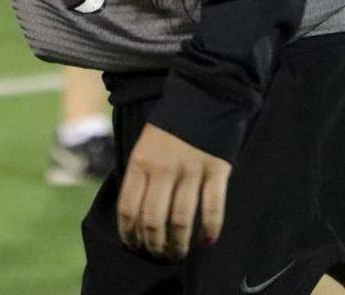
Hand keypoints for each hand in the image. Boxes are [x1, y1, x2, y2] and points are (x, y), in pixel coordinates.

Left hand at [116, 123, 230, 260]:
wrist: (206, 92)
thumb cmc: (173, 122)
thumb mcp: (146, 142)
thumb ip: (141, 173)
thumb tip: (135, 213)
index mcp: (141, 161)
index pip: (128, 208)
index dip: (129, 234)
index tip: (135, 245)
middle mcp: (163, 168)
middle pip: (153, 220)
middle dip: (154, 244)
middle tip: (159, 253)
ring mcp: (191, 169)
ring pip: (181, 220)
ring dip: (179, 243)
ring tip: (179, 252)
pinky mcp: (216, 169)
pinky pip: (212, 208)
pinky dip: (210, 228)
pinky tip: (207, 240)